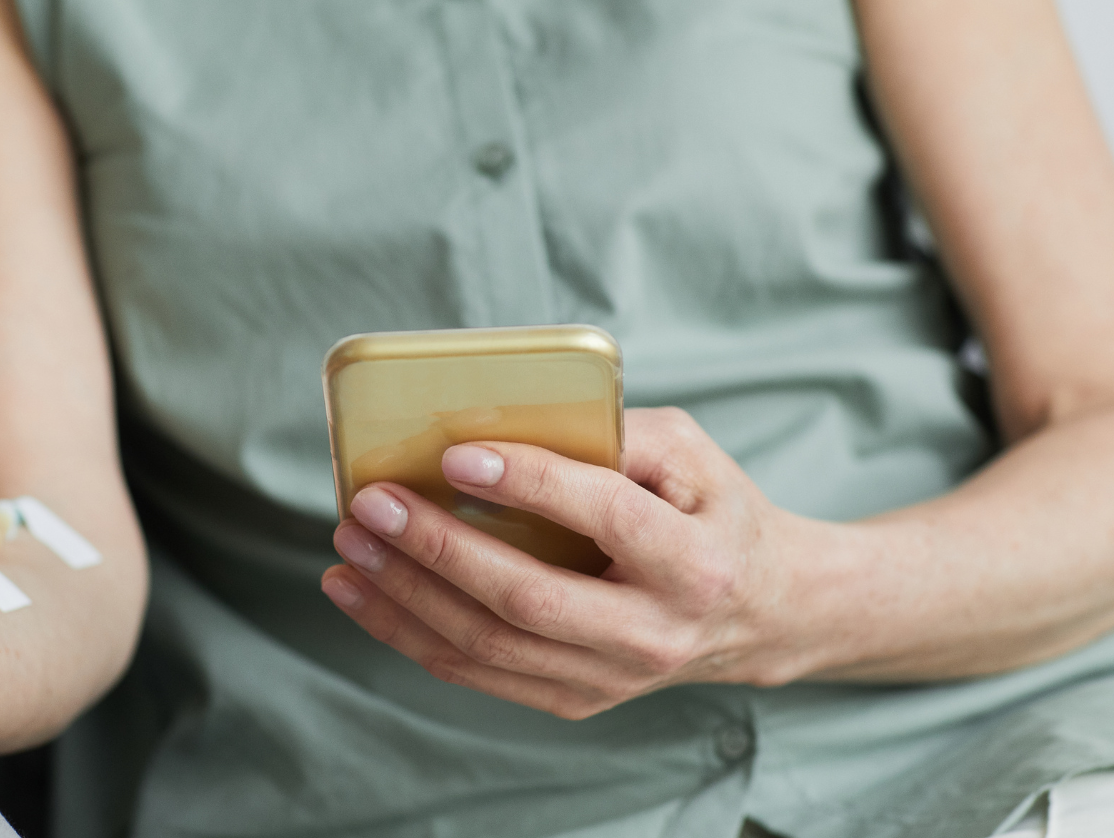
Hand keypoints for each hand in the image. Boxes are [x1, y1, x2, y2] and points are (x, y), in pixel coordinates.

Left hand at [321, 407, 828, 718]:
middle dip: (437, 549)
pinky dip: (410, 633)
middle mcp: (654, 631)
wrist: (763, 614)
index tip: (457, 453)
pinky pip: (478, 672)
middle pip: (527, 598)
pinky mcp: (576, 698)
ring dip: (404, 597)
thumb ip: (614, 430)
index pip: (603, 518)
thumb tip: (511, 413)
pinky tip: (364, 593)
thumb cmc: (713, 514)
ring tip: (350, 545)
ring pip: (489, 645)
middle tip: (373, 502)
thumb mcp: (692, 455)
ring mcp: (612, 677)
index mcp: (694, 562)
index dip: (528, 483)